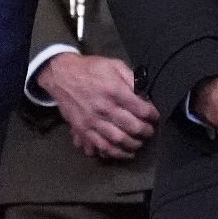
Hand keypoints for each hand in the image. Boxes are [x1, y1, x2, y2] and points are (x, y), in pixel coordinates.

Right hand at [37, 52, 160, 159]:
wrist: (62, 75)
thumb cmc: (91, 69)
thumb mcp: (114, 65)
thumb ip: (132, 78)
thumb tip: (147, 93)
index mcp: (114, 90)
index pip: (140, 108)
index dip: (153, 115)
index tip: (156, 116)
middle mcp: (103, 107)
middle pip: (131, 126)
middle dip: (145, 131)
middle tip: (150, 131)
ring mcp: (92, 121)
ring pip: (118, 140)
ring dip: (133, 145)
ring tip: (140, 143)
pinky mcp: (82, 130)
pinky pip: (100, 146)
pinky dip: (114, 153)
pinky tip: (124, 153)